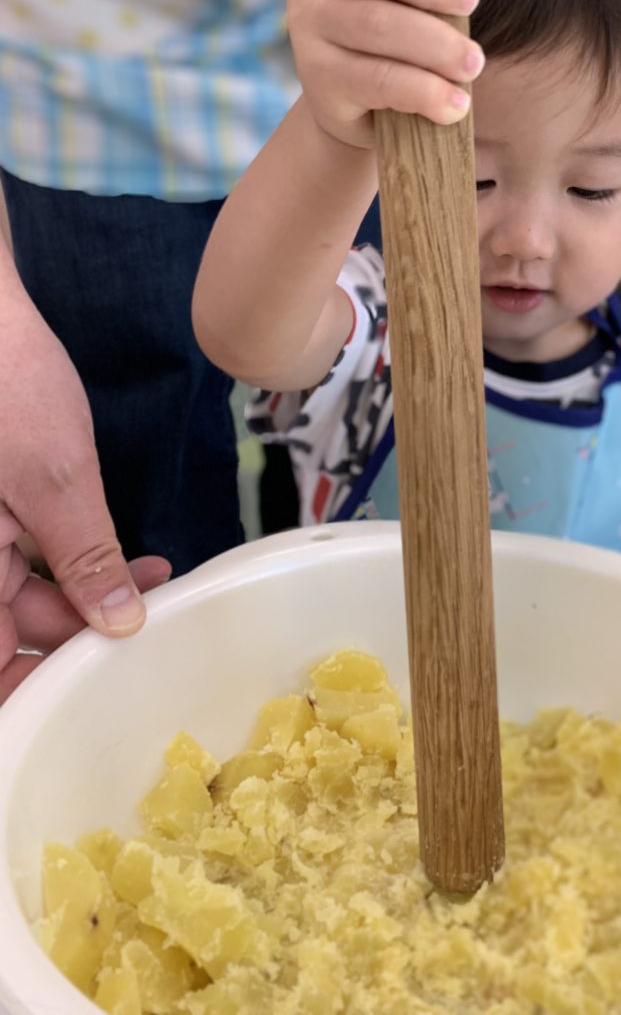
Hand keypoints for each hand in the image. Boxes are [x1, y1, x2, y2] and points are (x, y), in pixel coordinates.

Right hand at [0, 263, 171, 702]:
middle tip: (147, 619)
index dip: (34, 690)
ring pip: (20, 593)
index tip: (96, 690)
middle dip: (80, 631)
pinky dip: (66, 560)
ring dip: (84, 593)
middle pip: (10, 630)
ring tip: (149, 576)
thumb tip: (116, 626)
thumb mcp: (57, 482)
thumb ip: (84, 561)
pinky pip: (18, 556)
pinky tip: (116, 553)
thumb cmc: (8, 388)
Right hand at [287, 0, 501, 149]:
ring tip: (473, 63)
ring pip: (377, 25)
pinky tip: (455, 104)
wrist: (364, 103)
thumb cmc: (402, 19)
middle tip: (473, 0)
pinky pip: (377, 80)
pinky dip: (423, 92)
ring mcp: (309, 28)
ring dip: (437, 44)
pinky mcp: (321, 80)